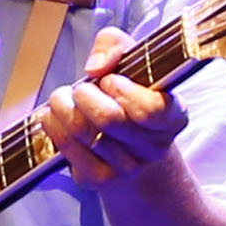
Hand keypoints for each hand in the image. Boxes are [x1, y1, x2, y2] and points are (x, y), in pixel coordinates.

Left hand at [36, 68, 184, 184]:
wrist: (133, 153)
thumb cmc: (132, 99)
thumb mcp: (134, 63)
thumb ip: (116, 46)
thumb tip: (95, 66)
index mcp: (173, 117)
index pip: (151, 110)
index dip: (123, 91)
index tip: (110, 80)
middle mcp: (154, 147)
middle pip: (109, 120)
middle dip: (85, 94)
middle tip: (82, 87)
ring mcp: (126, 168)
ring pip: (83, 131)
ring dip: (63, 105)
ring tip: (63, 97)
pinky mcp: (98, 179)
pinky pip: (67, 146)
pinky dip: (52, 124)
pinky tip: (54, 114)